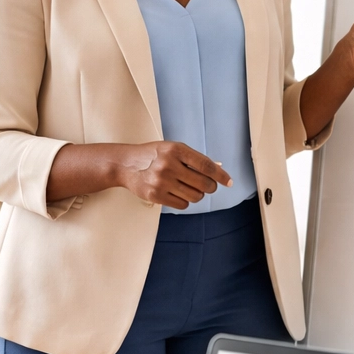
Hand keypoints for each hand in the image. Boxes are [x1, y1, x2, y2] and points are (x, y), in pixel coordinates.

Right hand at [112, 141, 232, 209]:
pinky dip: (184, 200)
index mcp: (176, 150)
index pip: (206, 165)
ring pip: (195, 196)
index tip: (229, 182)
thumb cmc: (152, 155)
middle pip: (204, 184)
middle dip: (210, 187)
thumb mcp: (172, 149)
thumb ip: (193, 159)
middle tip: (207, 186)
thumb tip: (217, 171)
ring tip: (189, 188)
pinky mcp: (155, 195)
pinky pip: (182, 204)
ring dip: (197, 194)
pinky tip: (177, 193)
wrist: (125, 164)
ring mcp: (161, 181)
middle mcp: (169, 165)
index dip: (221, 175)